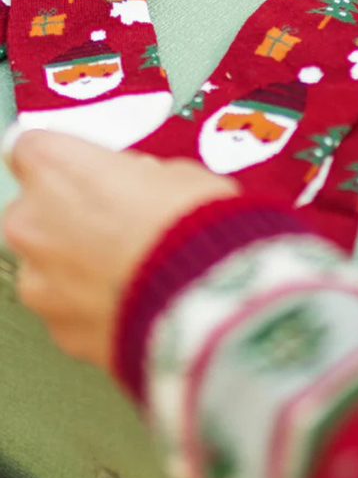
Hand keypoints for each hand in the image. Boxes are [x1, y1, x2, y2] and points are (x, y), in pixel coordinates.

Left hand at [2, 131, 238, 369]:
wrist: (206, 298)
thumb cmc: (193, 228)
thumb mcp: (177, 173)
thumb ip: (139, 176)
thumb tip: (143, 185)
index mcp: (53, 167)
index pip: (30, 149)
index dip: (66, 162)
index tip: (88, 171)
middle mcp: (31, 221)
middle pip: (34, 211)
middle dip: (69, 217)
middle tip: (120, 224)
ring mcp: (38, 280)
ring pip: (48, 266)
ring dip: (78, 265)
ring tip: (132, 270)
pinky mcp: (57, 328)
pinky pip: (69, 309)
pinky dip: (93, 306)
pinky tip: (133, 300)